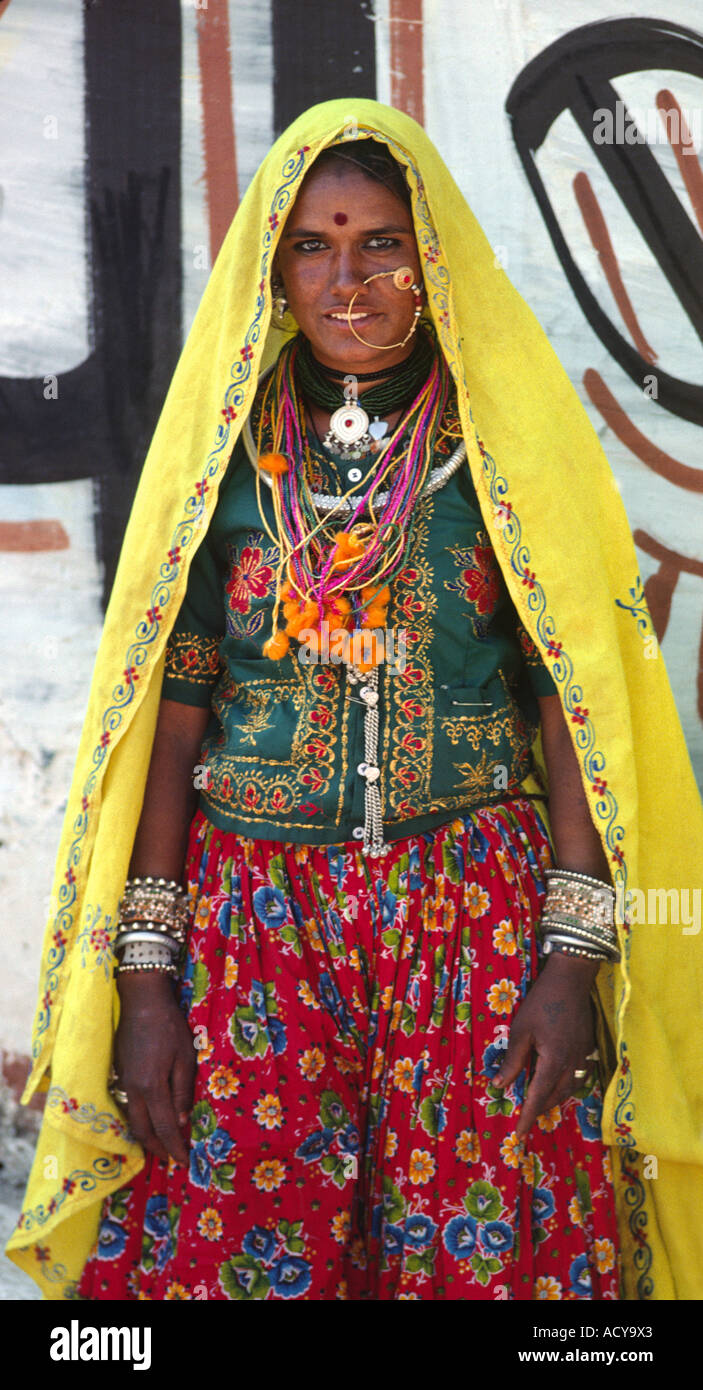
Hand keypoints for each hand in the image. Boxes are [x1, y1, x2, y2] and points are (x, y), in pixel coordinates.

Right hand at [113, 973, 195, 1164]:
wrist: (141, 1001)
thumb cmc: (169, 1027)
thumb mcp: (185, 1057)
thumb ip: (182, 1092)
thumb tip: (182, 1123)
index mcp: (152, 1086)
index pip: (164, 1128)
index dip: (174, 1147)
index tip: (185, 1161)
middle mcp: (133, 1089)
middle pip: (142, 1130)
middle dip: (157, 1148)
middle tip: (172, 1158)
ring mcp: (123, 1081)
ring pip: (132, 1119)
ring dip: (146, 1136)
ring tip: (162, 1144)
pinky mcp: (120, 1073)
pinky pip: (128, 1104)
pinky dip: (140, 1118)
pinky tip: (151, 1118)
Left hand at [494, 953, 598, 1139]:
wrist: (572, 979)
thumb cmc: (542, 1002)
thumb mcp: (521, 1030)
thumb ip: (513, 1061)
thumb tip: (499, 1085)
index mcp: (554, 1061)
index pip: (538, 1098)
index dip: (528, 1118)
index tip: (519, 1135)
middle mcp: (572, 1064)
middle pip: (555, 1097)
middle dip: (540, 1109)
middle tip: (524, 1117)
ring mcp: (583, 1057)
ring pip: (569, 1089)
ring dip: (553, 1099)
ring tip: (538, 1102)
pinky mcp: (588, 1048)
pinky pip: (578, 1077)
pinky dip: (566, 1086)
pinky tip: (557, 1081)